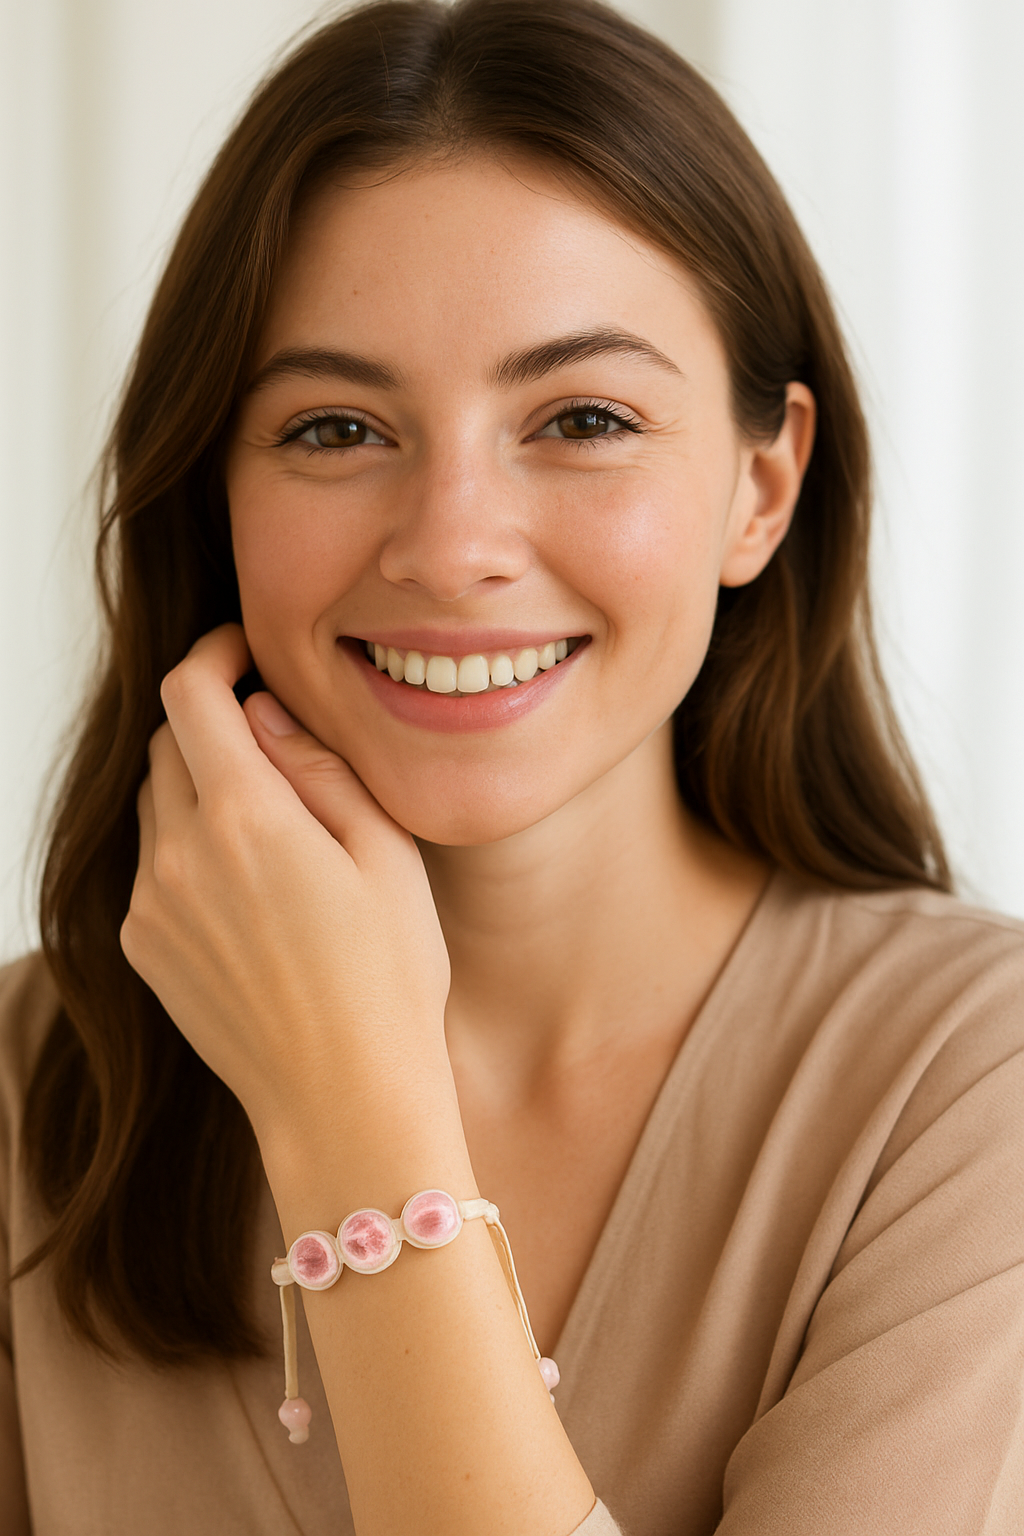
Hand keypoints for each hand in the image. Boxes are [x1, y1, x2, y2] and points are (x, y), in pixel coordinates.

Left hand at [120, 624, 451, 1153]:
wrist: (344, 1097)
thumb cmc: (388, 977)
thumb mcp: (388, 854)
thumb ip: (319, 768)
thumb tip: (264, 713)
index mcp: (247, 818)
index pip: (191, 694)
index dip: (214, 655)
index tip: (244, 655)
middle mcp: (180, 854)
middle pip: (169, 745)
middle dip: (213, 725)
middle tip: (276, 747)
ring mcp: (151, 904)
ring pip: (156, 805)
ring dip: (200, 789)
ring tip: (272, 831)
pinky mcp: (142, 946)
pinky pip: (152, 865)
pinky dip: (188, 849)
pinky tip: (250, 892)